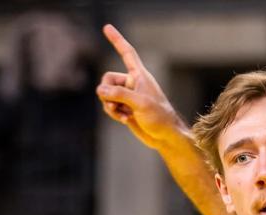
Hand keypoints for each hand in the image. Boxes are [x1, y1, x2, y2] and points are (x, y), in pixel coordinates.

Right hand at [96, 24, 184, 148]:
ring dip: (109, 104)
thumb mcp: (140, 103)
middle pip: (108, 78)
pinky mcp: (124, 109)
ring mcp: (127, 97)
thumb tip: (100, 90)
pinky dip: (113, 112)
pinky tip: (124, 120)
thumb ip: (119, 94)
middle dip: (106, 91)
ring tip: (122, 114)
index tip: (106, 27)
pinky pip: (109, 106)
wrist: (165, 137)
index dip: (117, 40)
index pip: (127, 53)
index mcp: (139, 76)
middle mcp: (132, 83)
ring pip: (106, 94)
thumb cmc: (159, 117)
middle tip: (113, 102)